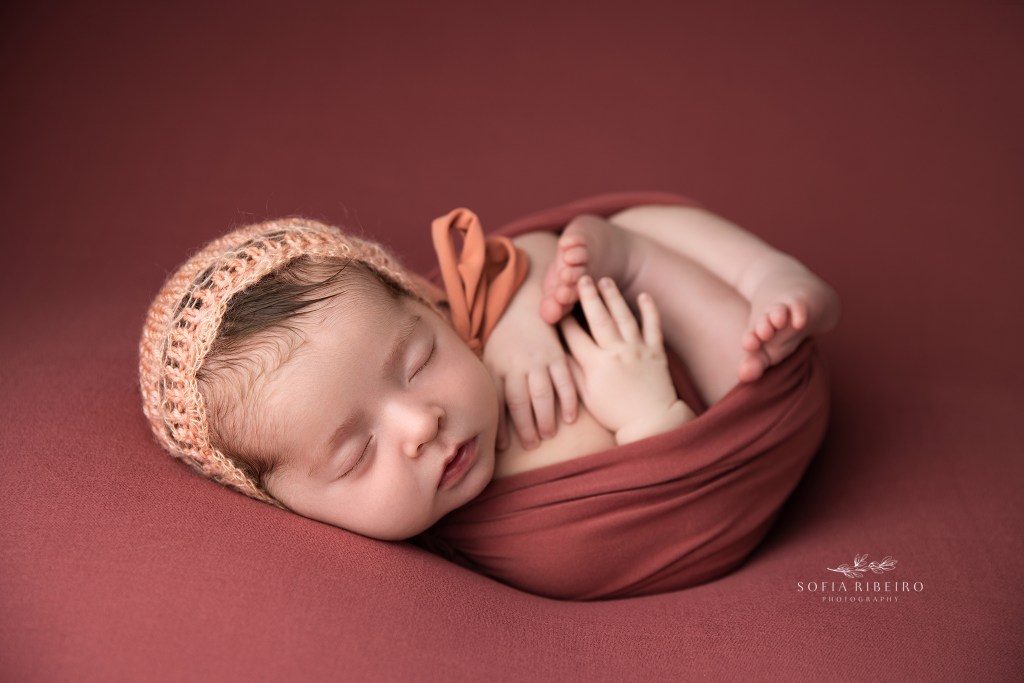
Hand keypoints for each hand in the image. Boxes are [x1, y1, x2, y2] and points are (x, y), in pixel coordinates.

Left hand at [483, 305, 578, 449]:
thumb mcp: (490, 359)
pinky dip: (569, 401)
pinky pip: (565, 382)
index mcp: (497, 367)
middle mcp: (517, 365)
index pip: (498, 401)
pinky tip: (570, 419)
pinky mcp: (558, 356)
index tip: (504, 447)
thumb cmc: (505, 341)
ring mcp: (539, 360)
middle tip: (532, 445)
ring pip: (543, 394)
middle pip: (521, 401)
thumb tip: (487, 419)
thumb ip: (492, 386)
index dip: (501, 425)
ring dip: (546, 418)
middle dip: (526, 427)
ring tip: (548, 435)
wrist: (526, 307)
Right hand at [560, 276, 692, 443]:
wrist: (651, 422)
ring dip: (614, 297)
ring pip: (624, 317)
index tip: (556, 303)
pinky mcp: (656, 352)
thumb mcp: (588, 397)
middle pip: (599, 319)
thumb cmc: (615, 414)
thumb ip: (574, 373)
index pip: (574, 336)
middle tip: (581, 278)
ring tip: (605, 280)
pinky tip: (644, 295)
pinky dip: (650, 310)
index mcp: (596, 365)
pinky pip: (653, 327)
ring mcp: (638, 351)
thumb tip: (561, 353)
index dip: (564, 318)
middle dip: (588, 296)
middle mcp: (617, 353)